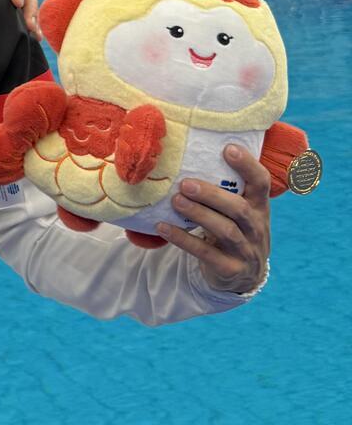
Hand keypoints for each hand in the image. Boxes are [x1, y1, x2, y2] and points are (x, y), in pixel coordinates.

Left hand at [157, 145, 270, 293]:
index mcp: (258, 208)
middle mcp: (256, 228)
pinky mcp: (230, 269)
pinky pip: (206, 254)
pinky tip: (162, 227)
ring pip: (225, 231)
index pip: (261, 183)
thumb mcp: (237, 212)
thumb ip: (224, 190)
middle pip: (239, 209)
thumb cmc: (234, 231)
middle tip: (185, 183)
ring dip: (198, 214)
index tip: (228, 148)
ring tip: (176, 201)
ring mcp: (246, 251)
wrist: (241, 276)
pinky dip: (183, 239)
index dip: (248, 166)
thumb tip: (187, 156)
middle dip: (212, 195)